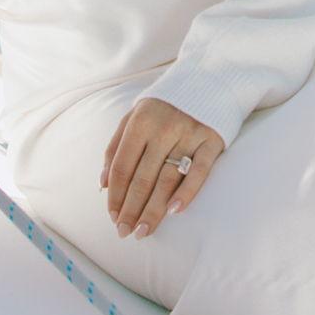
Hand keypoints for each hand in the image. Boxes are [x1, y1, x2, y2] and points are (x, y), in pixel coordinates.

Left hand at [101, 96, 223, 239]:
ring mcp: (189, 134)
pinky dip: (187, 192)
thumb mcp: (134, 116)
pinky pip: (200, 172)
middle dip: (132, 209)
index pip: (123, 166)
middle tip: (125, 233)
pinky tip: (175, 212)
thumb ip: (116, 147)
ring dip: (154, 209)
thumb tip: (102, 184)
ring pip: (168, 179)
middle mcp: (163, 128)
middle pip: (143, 177)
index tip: (112, 217)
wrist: (207, 81)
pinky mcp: (212, 141)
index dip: (116, 194)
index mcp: (141, 122)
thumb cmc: (163, 106)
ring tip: (144, 231)